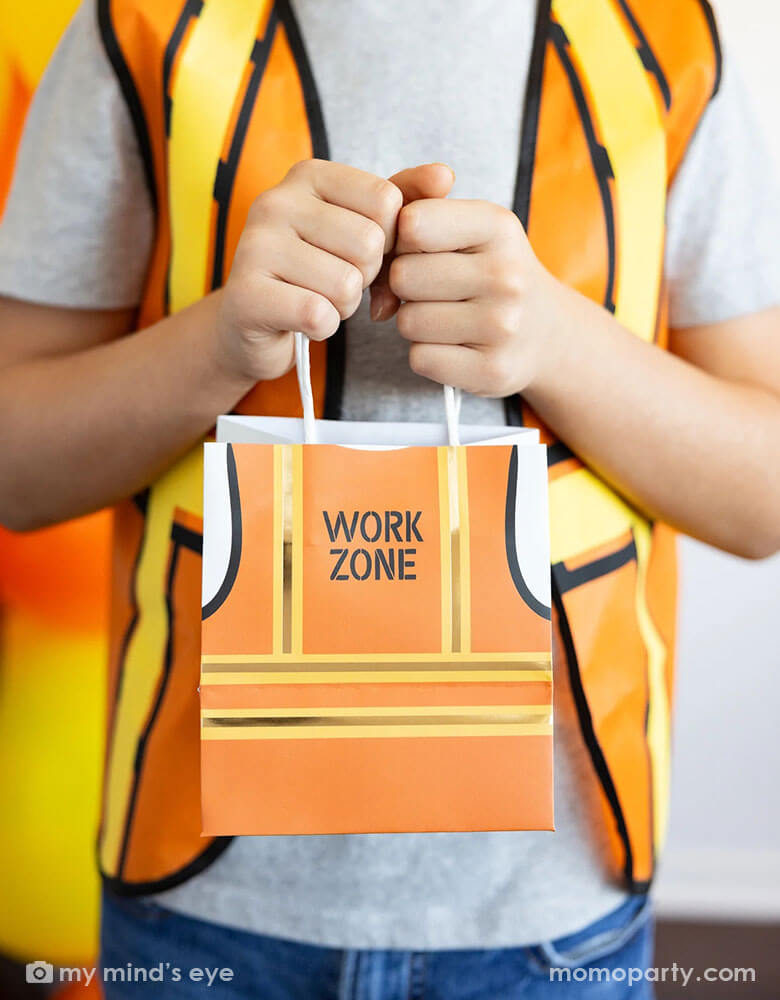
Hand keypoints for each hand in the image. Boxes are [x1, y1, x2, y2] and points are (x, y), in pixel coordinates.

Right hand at [217, 160, 453, 383]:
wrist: (254, 323)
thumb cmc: (318, 271)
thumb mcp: (365, 229)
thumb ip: (405, 200)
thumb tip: (445, 176)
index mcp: (309, 174)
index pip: (386, 202)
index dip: (390, 241)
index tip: (361, 252)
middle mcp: (276, 200)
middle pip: (369, 243)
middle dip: (366, 277)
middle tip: (337, 281)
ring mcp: (255, 245)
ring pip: (346, 284)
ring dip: (344, 306)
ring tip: (318, 299)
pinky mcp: (246, 293)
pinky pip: (318, 315)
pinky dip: (323, 327)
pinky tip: (304, 320)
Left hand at [386, 198, 560, 396]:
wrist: (547, 332)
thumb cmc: (490, 272)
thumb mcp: (470, 226)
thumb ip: (416, 209)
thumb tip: (374, 255)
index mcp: (498, 227)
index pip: (411, 223)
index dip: (402, 239)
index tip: (422, 249)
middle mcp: (506, 275)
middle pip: (402, 276)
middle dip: (406, 285)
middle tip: (436, 290)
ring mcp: (502, 326)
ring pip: (408, 322)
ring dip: (415, 322)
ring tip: (447, 317)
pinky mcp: (491, 370)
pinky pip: (420, 358)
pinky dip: (427, 354)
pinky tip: (454, 345)